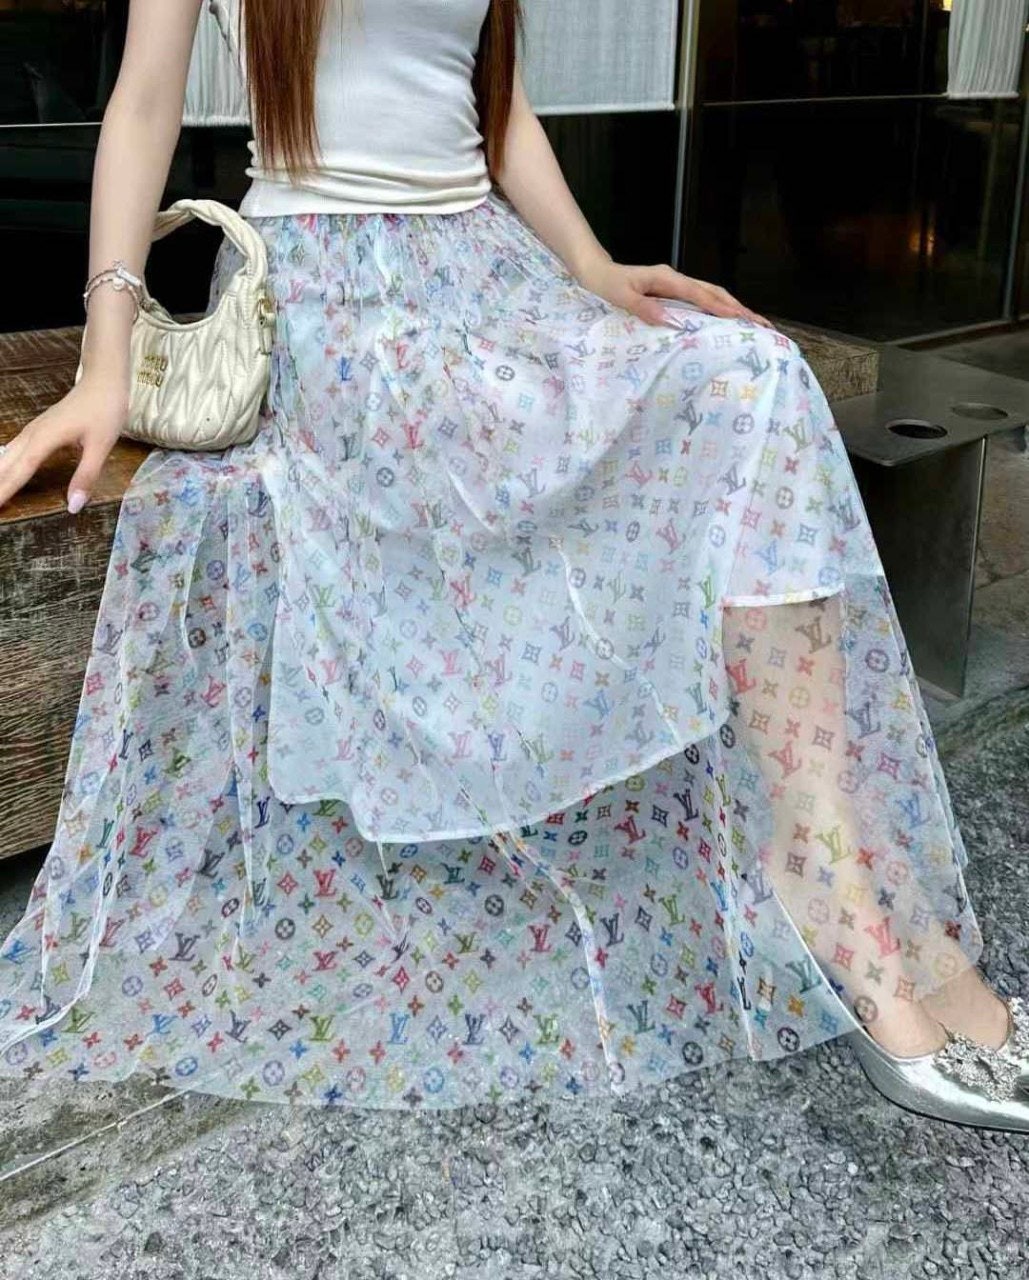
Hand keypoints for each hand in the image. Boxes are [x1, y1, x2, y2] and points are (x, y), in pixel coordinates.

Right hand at [0, 374, 128, 513]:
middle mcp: (33, 434)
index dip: (4, 490)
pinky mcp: (38, 429)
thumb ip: (86, 476)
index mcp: (45, 439)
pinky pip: (13, 449)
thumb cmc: (105, 410)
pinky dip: (4, 464)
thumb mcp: (101, 446)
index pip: (19, 471)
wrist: (104, 381)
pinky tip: (2, 471)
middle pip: (6, 464)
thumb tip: (73, 506)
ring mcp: (34, 430)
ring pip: (6, 456)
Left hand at [576, 258, 771, 328]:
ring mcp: (677, 283)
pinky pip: (702, 298)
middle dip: (739, 307)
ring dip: (733, 307)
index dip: (721, 307)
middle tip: (762, 323)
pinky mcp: (674, 290)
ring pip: (712, 294)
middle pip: (714, 292)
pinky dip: (719, 307)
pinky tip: (728, 319)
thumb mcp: (621, 297)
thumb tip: (671, 320)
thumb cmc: (606, 284)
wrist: (596, 271)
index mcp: (667, 279)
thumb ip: (644, 307)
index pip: (700, 294)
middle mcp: (676, 279)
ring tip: (754, 322)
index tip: (742, 318)